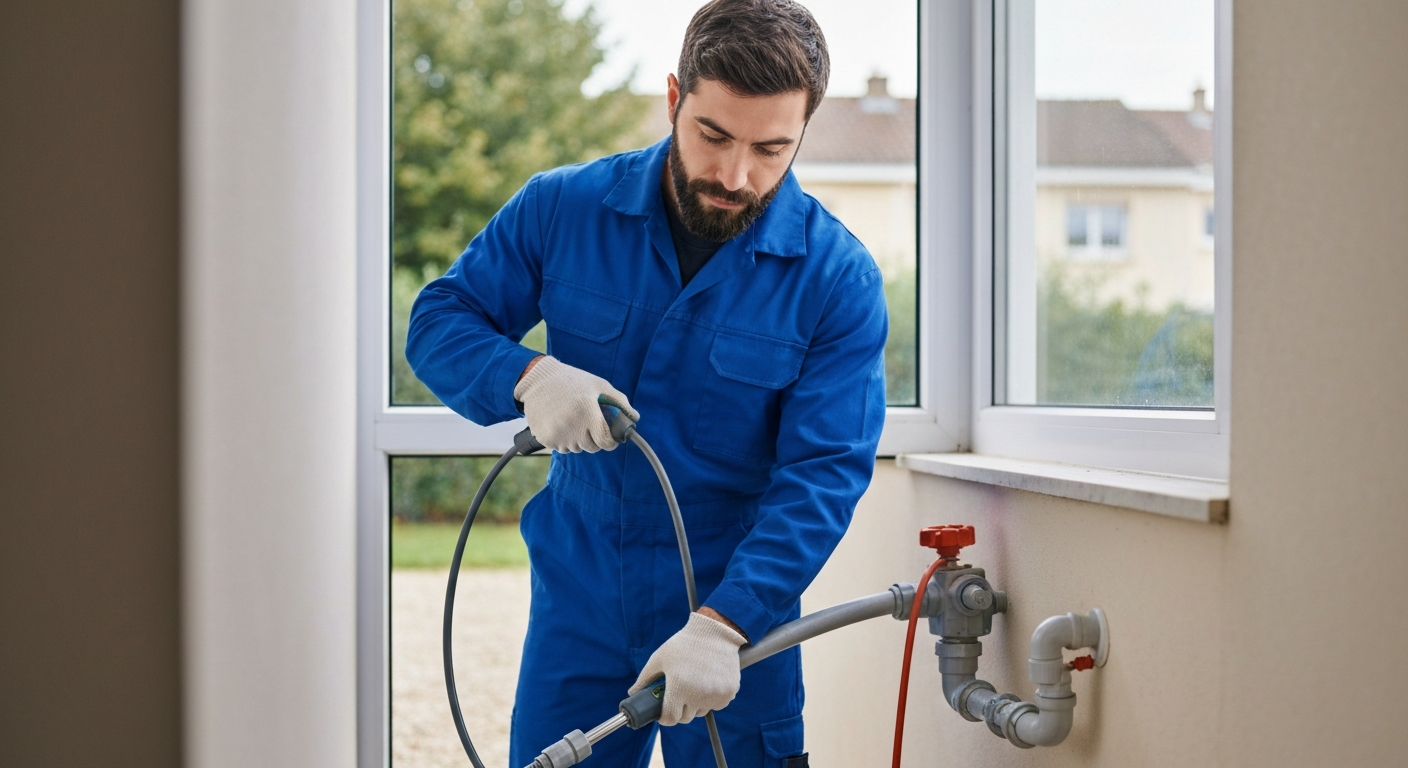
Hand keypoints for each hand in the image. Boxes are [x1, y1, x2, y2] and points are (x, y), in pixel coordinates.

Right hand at [513, 356, 638, 452]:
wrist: (537, 380)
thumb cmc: (572, 381)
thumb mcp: (599, 385)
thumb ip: (619, 402)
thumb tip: (634, 418)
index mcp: (588, 414)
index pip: (606, 443)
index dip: (611, 440)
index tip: (609, 435)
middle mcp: (573, 428)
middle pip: (592, 447)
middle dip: (594, 438)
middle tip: (588, 421)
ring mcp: (558, 435)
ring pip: (576, 449)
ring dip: (578, 439)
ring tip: (572, 419)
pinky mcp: (545, 439)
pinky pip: (561, 448)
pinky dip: (563, 439)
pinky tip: (560, 423)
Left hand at [628, 612, 746, 725]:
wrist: (715, 632)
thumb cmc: (684, 644)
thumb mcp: (660, 658)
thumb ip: (645, 678)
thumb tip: (632, 692)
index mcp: (679, 688)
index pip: (670, 719)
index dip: (665, 717)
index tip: (664, 711)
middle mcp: (698, 695)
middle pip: (686, 717)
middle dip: (680, 710)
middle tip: (679, 695)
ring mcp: (715, 695)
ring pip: (702, 711)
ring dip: (696, 704)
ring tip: (695, 685)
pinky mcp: (729, 692)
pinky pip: (717, 704)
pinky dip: (712, 698)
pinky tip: (709, 682)